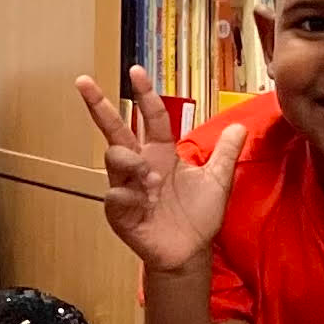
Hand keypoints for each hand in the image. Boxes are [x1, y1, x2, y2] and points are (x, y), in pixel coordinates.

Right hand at [76, 68, 244, 274]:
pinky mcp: (120, 212)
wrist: (191, 251)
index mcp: (161, 153)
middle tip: (84, 81)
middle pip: (115, 129)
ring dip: (132, 163)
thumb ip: (225, 153)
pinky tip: (144, 203)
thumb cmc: (198, 215)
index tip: (136, 71)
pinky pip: (114, 195)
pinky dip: (128, 195)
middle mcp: (140, 165)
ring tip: (153, 182)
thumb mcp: (218, 181)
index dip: (145, 94)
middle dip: (98, 105)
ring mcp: (126, 187)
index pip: (151, 117)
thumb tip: (240, 126)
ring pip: (114, 158)